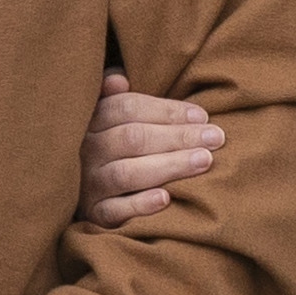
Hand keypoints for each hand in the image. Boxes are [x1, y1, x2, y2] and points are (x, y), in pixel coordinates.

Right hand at [78, 69, 223, 229]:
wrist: (79, 196)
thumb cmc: (109, 150)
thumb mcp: (106, 120)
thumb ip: (115, 98)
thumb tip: (120, 79)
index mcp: (91, 121)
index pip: (127, 108)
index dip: (167, 110)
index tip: (202, 116)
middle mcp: (87, 150)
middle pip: (133, 138)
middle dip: (178, 136)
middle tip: (216, 138)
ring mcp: (89, 184)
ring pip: (126, 173)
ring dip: (168, 166)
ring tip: (204, 161)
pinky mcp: (94, 215)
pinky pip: (114, 211)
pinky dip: (140, 205)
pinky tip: (166, 199)